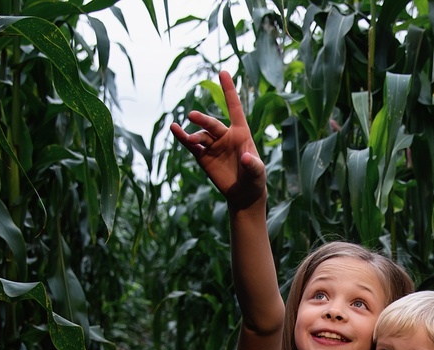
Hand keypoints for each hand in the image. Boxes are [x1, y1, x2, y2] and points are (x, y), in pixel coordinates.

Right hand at [169, 70, 265, 211]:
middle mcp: (225, 135)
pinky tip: (175, 130)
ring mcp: (213, 145)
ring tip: (188, 139)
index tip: (223, 72)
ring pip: (200, 135)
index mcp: (241, 133)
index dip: (229, 90)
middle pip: (212, 124)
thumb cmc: (254, 179)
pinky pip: (191, 144)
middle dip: (203, 120)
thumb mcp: (258, 172)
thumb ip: (253, 164)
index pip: (234, 108)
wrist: (243, 194)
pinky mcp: (203, 156)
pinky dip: (183, 138)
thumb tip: (245, 157)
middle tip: (193, 117)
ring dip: (192, 135)